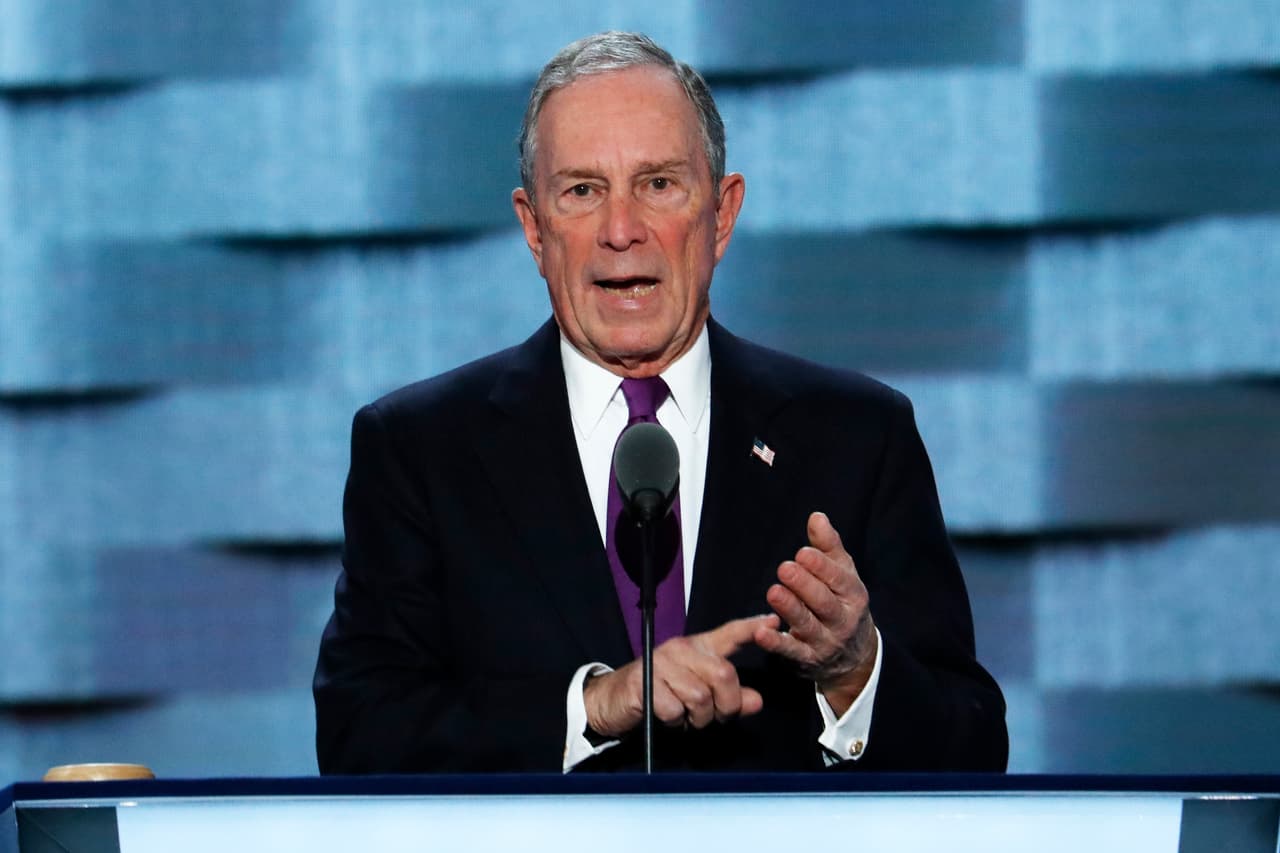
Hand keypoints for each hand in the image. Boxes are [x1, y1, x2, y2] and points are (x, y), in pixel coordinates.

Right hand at [583, 614, 779, 737]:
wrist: (613, 701)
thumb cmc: (661, 695)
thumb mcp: (698, 695)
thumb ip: (729, 697)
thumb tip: (756, 700)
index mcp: (696, 648)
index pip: (728, 634)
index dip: (750, 628)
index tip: (773, 621)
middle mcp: (680, 649)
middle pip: (723, 675)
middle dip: (726, 705)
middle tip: (715, 717)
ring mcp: (661, 664)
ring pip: (700, 697)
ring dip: (698, 718)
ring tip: (686, 717)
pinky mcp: (645, 682)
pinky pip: (675, 709)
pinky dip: (675, 721)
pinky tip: (666, 717)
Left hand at [754, 511, 877, 715]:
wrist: (855, 658)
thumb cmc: (842, 603)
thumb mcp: (843, 575)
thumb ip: (829, 547)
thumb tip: (817, 517)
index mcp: (854, 596)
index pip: (839, 580)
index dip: (821, 567)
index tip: (802, 553)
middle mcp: (843, 620)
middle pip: (824, 602)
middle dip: (805, 585)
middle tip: (785, 568)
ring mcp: (825, 642)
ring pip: (807, 625)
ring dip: (790, 609)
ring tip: (774, 592)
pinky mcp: (807, 659)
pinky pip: (791, 651)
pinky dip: (776, 643)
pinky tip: (760, 632)